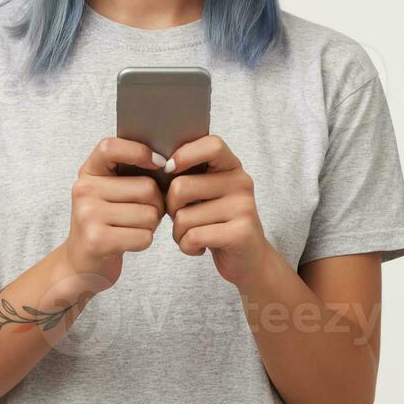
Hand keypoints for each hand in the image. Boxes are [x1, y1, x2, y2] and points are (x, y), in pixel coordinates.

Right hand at [57, 136, 166, 301]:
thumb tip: (169, 165)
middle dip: (156, 204)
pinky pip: (144, 236)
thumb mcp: (109, 193)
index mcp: (89, 173)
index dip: (138, 151)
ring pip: (149, 214)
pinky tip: (127, 242)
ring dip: (150, 226)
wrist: (81, 264)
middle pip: (147, 188)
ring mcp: (88, 215)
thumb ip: (131, 175)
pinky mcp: (97, 240)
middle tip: (141, 214)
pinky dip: (144, 242)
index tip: (158, 164)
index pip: (110, 147)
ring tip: (131, 228)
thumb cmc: (106, 224)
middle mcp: (84, 190)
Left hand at [163, 134, 270, 287]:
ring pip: (184, 217)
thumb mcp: (207, 193)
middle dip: (170, 208)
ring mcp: (243, 207)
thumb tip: (154, 165)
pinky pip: (193, 237)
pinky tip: (198, 247)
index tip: (170, 170)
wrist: (249, 259)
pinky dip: (186, 247)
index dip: (185, 154)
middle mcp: (241, 182)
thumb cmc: (217, 222)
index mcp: (231, 166)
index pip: (212, 144)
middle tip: (182, 218)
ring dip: (178, 233)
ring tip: (192, 235)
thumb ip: (189, 176)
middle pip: (181, 186)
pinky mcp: (241, 233)